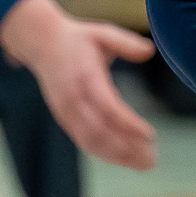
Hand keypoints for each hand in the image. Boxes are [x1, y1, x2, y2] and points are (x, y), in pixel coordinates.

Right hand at [0, 0, 157, 169]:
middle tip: (152, 160)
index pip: (108, 107)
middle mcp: (73, 99)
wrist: (42, 44)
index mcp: (85, 77)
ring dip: (117, 155)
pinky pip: (83, 140)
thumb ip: (127, 43)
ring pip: (91, 141)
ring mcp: (66, 111)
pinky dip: (103, 152)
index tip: (150, 135)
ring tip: (144, 163)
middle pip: (100, 131)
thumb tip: (150, 51)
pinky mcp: (64, 118)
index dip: (128, 124)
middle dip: (126, 148)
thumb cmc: (79, 38)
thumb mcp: (103, 33)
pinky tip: (124, 158)